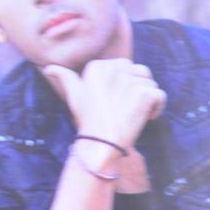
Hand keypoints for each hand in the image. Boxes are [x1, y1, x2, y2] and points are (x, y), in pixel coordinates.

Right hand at [42, 58, 166, 153]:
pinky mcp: (144, 93)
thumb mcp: (74, 96)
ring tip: (133, 114)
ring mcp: (130, 80)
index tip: (116, 102)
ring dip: (147, 100)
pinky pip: (160, 95)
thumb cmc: (88, 120)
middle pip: (140, 72)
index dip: (125, 85)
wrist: (101, 143)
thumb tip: (49, 68)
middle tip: (125, 109)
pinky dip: (157, 108)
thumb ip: (66, 78)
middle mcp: (114, 69)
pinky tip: (146, 118)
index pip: (125, 66)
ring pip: (150, 83)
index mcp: (98, 66)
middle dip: (138, 89)